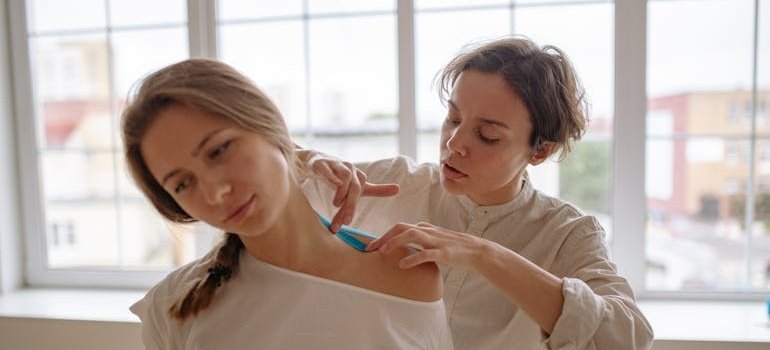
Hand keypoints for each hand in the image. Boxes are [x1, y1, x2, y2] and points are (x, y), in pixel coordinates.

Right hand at [302, 150, 398, 231]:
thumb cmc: (339, 175)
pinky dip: (331, 177)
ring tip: (335, 204)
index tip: (347, 222)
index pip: (360, 192)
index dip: (353, 207)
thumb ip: (376, 189)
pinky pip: (328, 169)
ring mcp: (337, 164)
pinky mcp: (322, 163)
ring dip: (341, 192)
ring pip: (345, 176)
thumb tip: (398, 189)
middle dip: (350, 205)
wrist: (317, 160)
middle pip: (355, 187)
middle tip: (345, 221)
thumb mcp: (357, 184)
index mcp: (359, 176)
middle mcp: (350, 168)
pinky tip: (332, 185)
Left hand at [366, 222, 487, 269]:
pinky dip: (412, 258)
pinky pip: (425, 253)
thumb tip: (402, 244)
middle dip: (384, 237)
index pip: (399, 227)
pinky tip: (402, 264)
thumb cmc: (453, 247)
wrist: (476, 251)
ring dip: (395, 242)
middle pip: (401, 228)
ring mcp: (435, 240)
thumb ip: (419, 240)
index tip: (371, 246)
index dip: (383, 235)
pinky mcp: (443, 252)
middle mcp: (428, 231)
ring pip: (411, 235)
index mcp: (424, 228)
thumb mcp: (433, 240)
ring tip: (383, 253)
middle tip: (370, 249)